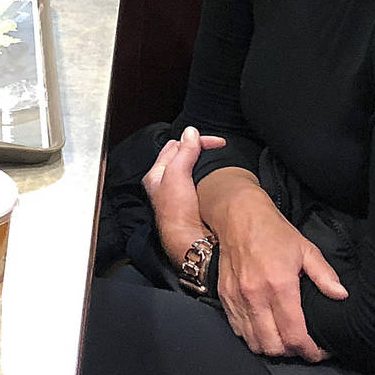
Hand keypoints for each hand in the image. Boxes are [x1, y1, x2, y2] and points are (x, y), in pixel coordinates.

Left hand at [143, 125, 225, 261]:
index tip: (216, 142)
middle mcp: (166, 183)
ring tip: (217, 159)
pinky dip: (209, 176)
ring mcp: (179, 193)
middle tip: (217, 147)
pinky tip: (216, 177)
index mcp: (157, 174)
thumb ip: (184, 152)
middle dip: (200, 149)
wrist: (190, 242)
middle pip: (183, 156)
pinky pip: (201, 182)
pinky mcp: (193, 203)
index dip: (195, 140)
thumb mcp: (177, 176)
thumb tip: (191, 133)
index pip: (176, 146)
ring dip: (205, 162)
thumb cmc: (177, 214)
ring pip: (193, 169)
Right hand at [210, 185, 342, 362]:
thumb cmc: (274, 232)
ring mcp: (237, 298)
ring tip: (284, 341)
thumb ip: (324, 275)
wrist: (237, 217)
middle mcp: (256, 296)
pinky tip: (265, 329)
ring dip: (271, 347)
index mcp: (279, 285)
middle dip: (291, 352)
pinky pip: (238, 330)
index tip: (318, 352)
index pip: (294, 334)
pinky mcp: (225, 298)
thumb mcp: (306, 249)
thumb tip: (341, 295)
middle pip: (273, 345)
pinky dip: (252, 337)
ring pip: (253, 342)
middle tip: (303, 346)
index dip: (309, 350)